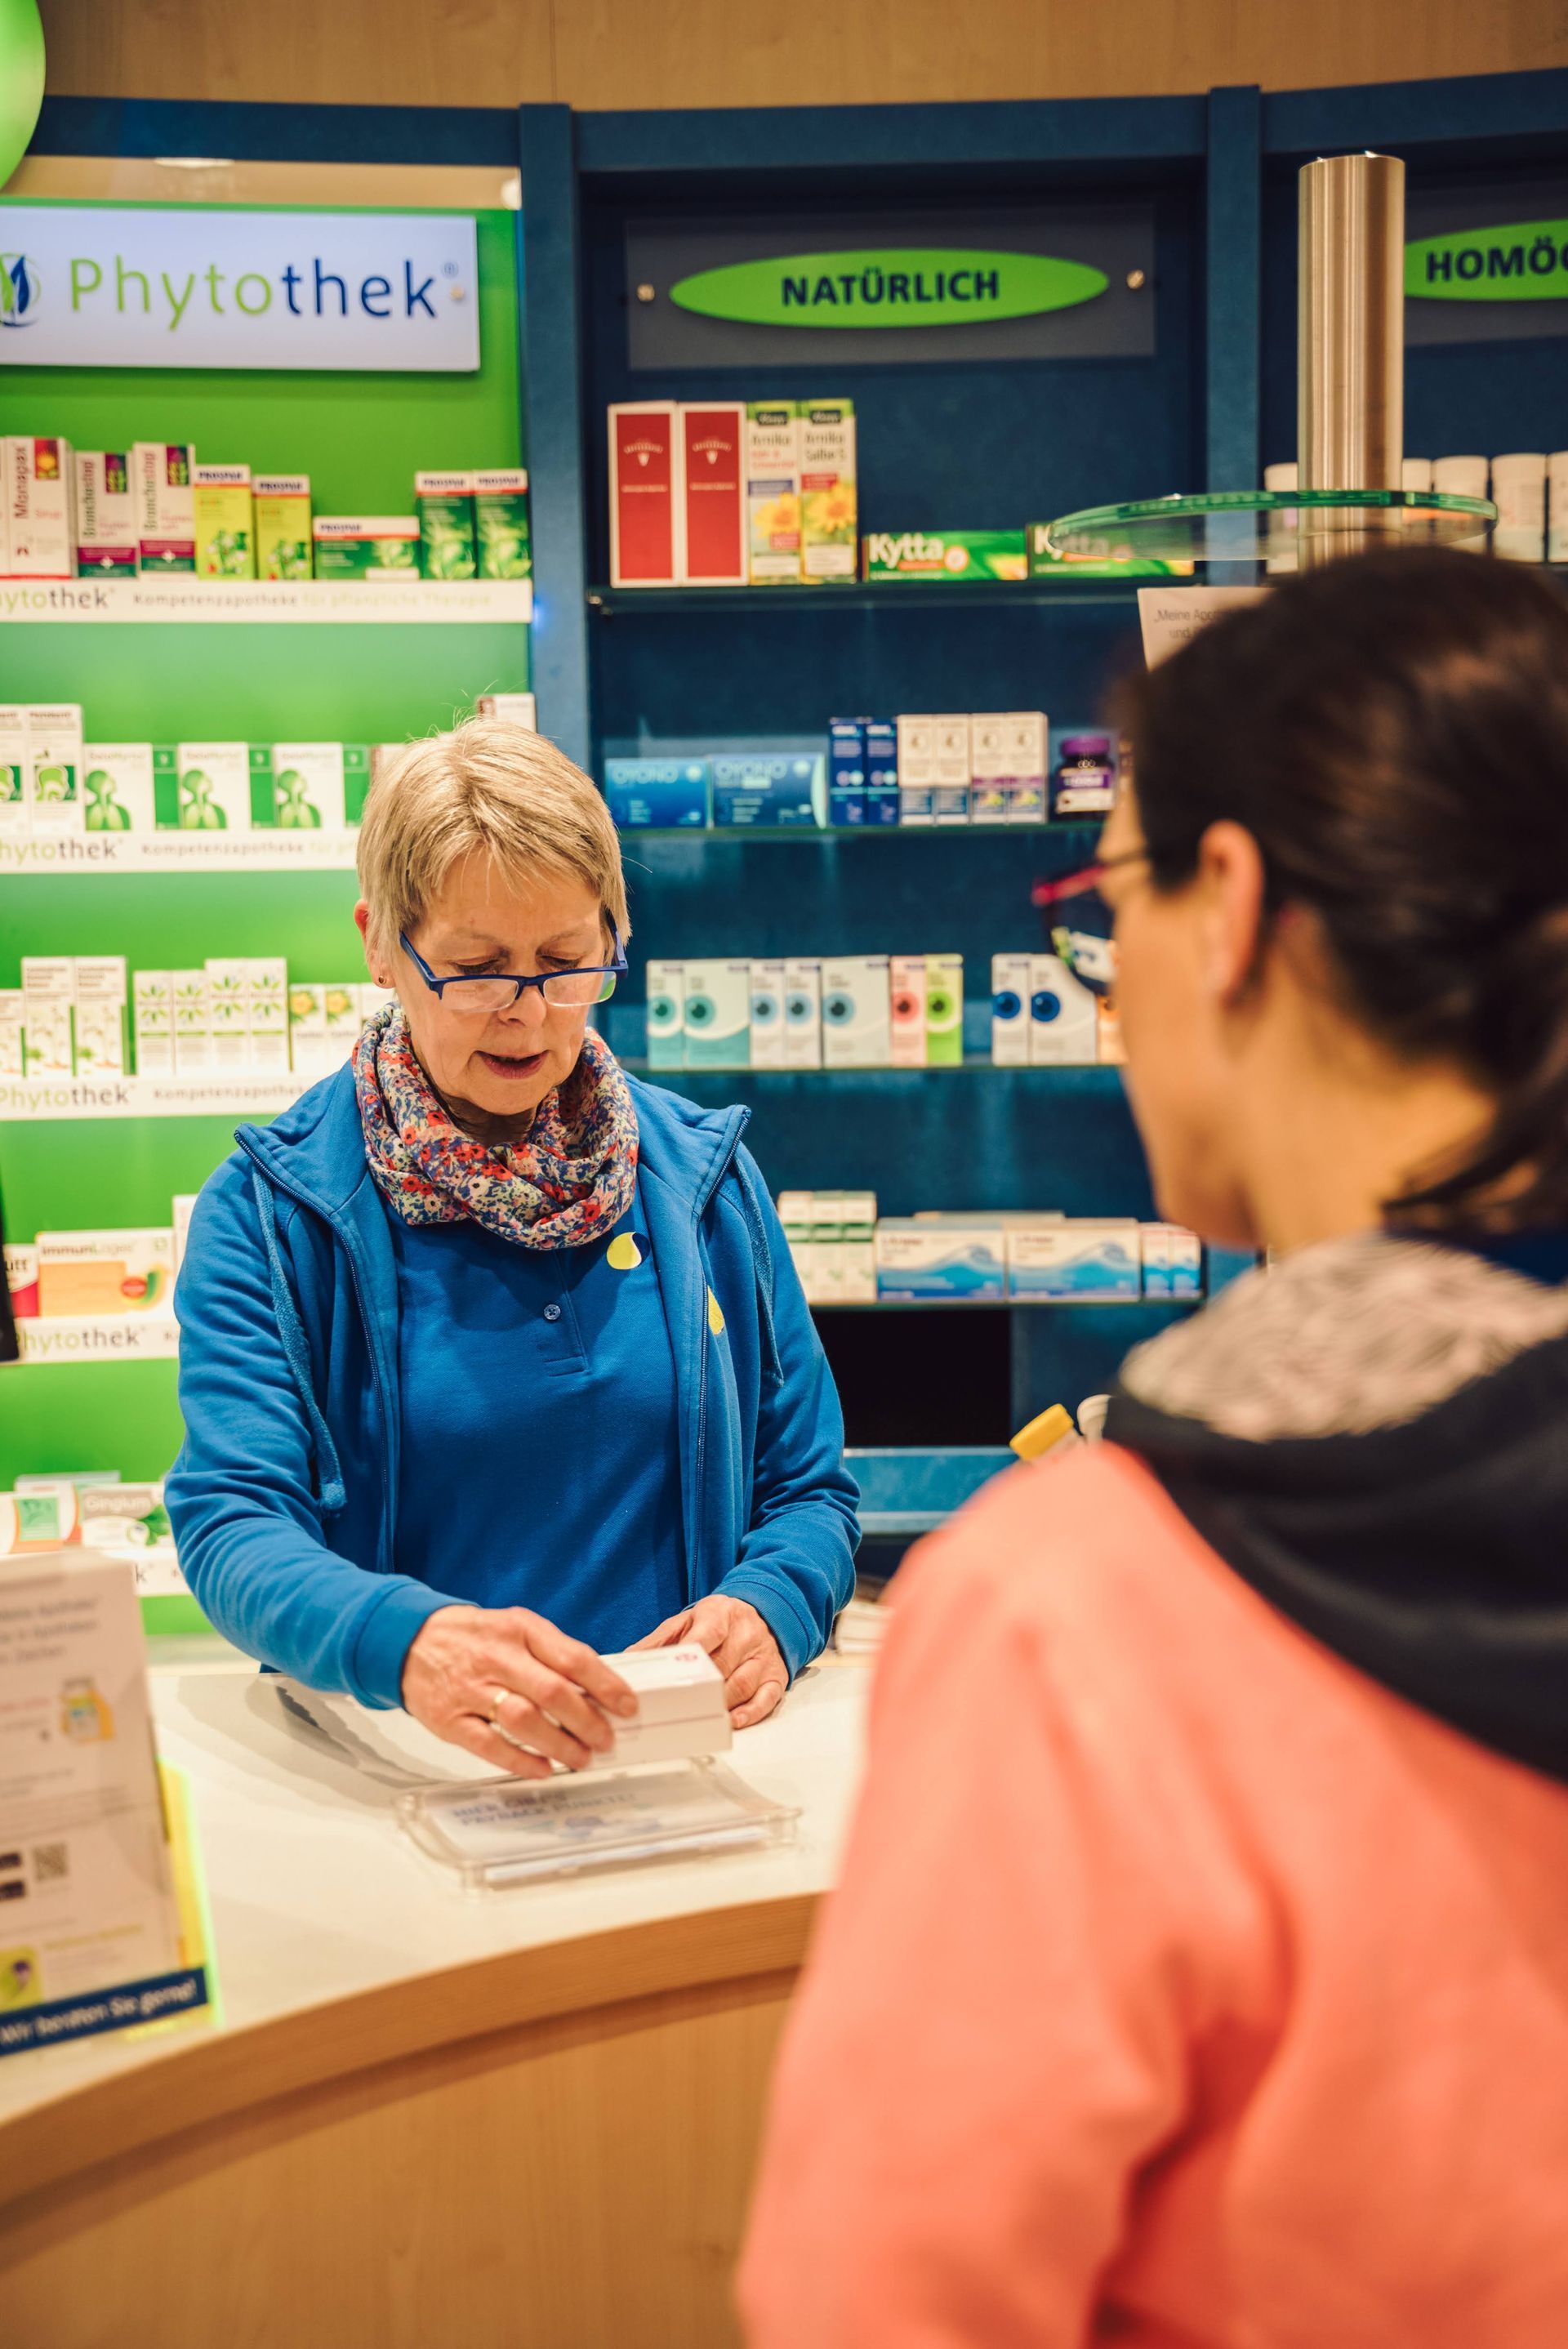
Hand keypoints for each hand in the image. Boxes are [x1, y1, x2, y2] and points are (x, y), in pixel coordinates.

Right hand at [402, 1604, 637, 1778]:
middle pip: (551, 1691)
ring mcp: (471, 1689)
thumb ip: (553, 1653)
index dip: (605, 1684)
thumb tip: (597, 1689)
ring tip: (581, 1758)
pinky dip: (519, 1761)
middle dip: (586, 1721)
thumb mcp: (516, 1627)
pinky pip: (489, 1744)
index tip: (627, 1705)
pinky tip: (542, 1768)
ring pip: (523, 1720)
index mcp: (520, 1630)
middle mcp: (497, 1657)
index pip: (572, 1657)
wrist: (409, 1640)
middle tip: (606, 1739)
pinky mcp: (450, 1719)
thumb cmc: (474, 1637)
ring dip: (559, 1744)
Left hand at [633, 1595, 786, 1728]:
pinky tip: (733, 1721)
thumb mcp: (687, 1620)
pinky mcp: (776, 1676)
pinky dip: (751, 1713)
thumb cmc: (718, 1621)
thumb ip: (659, 1640)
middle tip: (677, 1706)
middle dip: (701, 1687)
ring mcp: (763, 1656)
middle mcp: (746, 1634)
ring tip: (700, 1717)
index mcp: (721, 1615)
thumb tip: (626, 1661)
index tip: (673, 1674)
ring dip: (721, 1703)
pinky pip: (767, 1698)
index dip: (691, 1655)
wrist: (764, 1611)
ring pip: (742, 1684)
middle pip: (722, 1664)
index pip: (708, 1634)